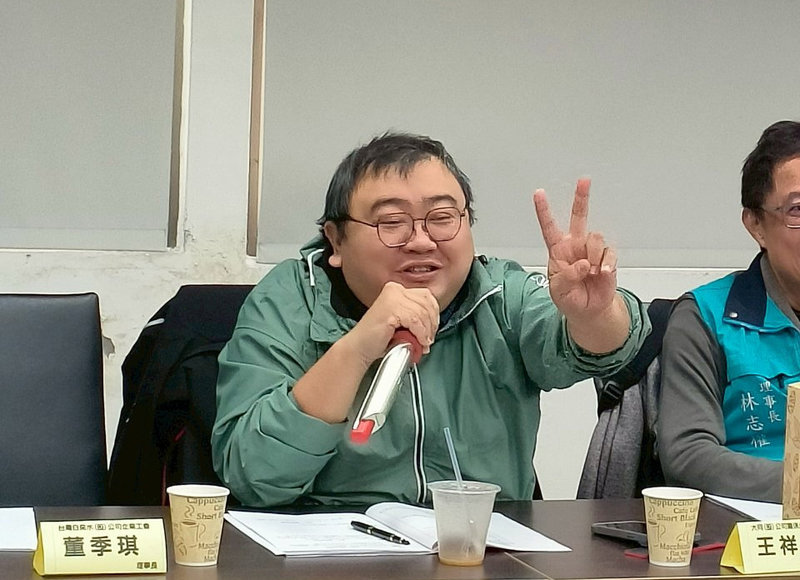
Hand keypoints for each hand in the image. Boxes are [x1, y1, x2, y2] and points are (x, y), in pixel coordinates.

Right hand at [344, 281, 438, 367]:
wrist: (359, 348)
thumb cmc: (378, 338)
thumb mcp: (401, 321)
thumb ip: (415, 314)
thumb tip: (434, 321)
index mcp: (396, 289)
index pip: (427, 296)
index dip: (434, 314)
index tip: (433, 329)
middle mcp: (394, 290)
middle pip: (427, 303)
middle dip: (432, 324)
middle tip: (428, 339)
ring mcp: (392, 298)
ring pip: (422, 313)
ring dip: (427, 332)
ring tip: (423, 344)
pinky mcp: (390, 309)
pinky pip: (415, 321)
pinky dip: (420, 334)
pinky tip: (418, 343)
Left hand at [533, 178, 617, 321]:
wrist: (589, 311)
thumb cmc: (569, 298)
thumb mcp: (559, 290)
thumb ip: (567, 276)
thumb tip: (583, 264)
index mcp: (558, 251)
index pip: (549, 227)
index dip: (544, 210)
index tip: (539, 193)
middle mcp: (575, 245)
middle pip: (579, 216)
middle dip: (581, 197)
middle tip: (584, 180)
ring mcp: (591, 250)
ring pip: (595, 237)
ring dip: (592, 256)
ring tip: (589, 273)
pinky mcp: (606, 258)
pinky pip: (609, 253)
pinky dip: (606, 264)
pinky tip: (601, 273)